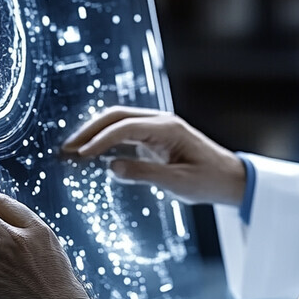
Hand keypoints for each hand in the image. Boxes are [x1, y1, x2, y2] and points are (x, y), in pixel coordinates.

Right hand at [61, 106, 245, 205]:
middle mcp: (161, 122)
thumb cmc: (209, 180)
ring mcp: (158, 128)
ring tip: (73, 150)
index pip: (126, 127)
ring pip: (119, 122)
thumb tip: (112, 167)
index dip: (101, 139)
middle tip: (67, 148)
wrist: (231, 178)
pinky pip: (126, 132)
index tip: (81, 154)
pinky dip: (107, 140)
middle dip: (90, 130)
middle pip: (117, 116)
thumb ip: (145, 173)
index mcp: (168, 128)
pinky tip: (93, 152)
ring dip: (96, 133)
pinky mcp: (156, 137)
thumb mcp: (178, 182)